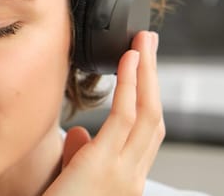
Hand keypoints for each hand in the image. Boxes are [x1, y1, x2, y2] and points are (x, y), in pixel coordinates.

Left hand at [44, 31, 164, 195]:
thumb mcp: (68, 184)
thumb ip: (78, 159)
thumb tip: (80, 134)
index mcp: (123, 182)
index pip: (144, 136)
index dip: (148, 100)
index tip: (142, 71)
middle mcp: (131, 178)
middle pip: (155, 120)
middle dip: (154, 79)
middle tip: (148, 45)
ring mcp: (124, 173)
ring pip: (147, 113)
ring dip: (146, 73)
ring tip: (142, 42)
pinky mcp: (105, 166)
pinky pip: (125, 117)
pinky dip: (130, 85)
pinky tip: (128, 60)